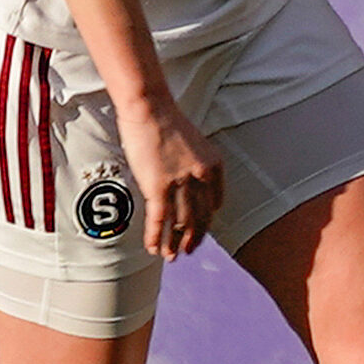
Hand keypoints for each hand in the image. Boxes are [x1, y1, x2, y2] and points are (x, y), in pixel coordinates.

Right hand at [118, 95, 223, 258]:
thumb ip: (193, 164)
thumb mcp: (191, 143)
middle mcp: (202, 176)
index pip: (214, 201)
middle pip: (200, 215)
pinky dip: (157, 237)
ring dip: (175, 242)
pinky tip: (154, 250)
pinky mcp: (159, 187)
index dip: (207, 219)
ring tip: (171, 256)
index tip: (200, 229)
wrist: (149, 108)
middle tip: (189, 250)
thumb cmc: (165, 121)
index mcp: (214, 165)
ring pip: (180, 222)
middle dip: (194, 236)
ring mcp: (181, 183)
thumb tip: (185, 182)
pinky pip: (160, 219)